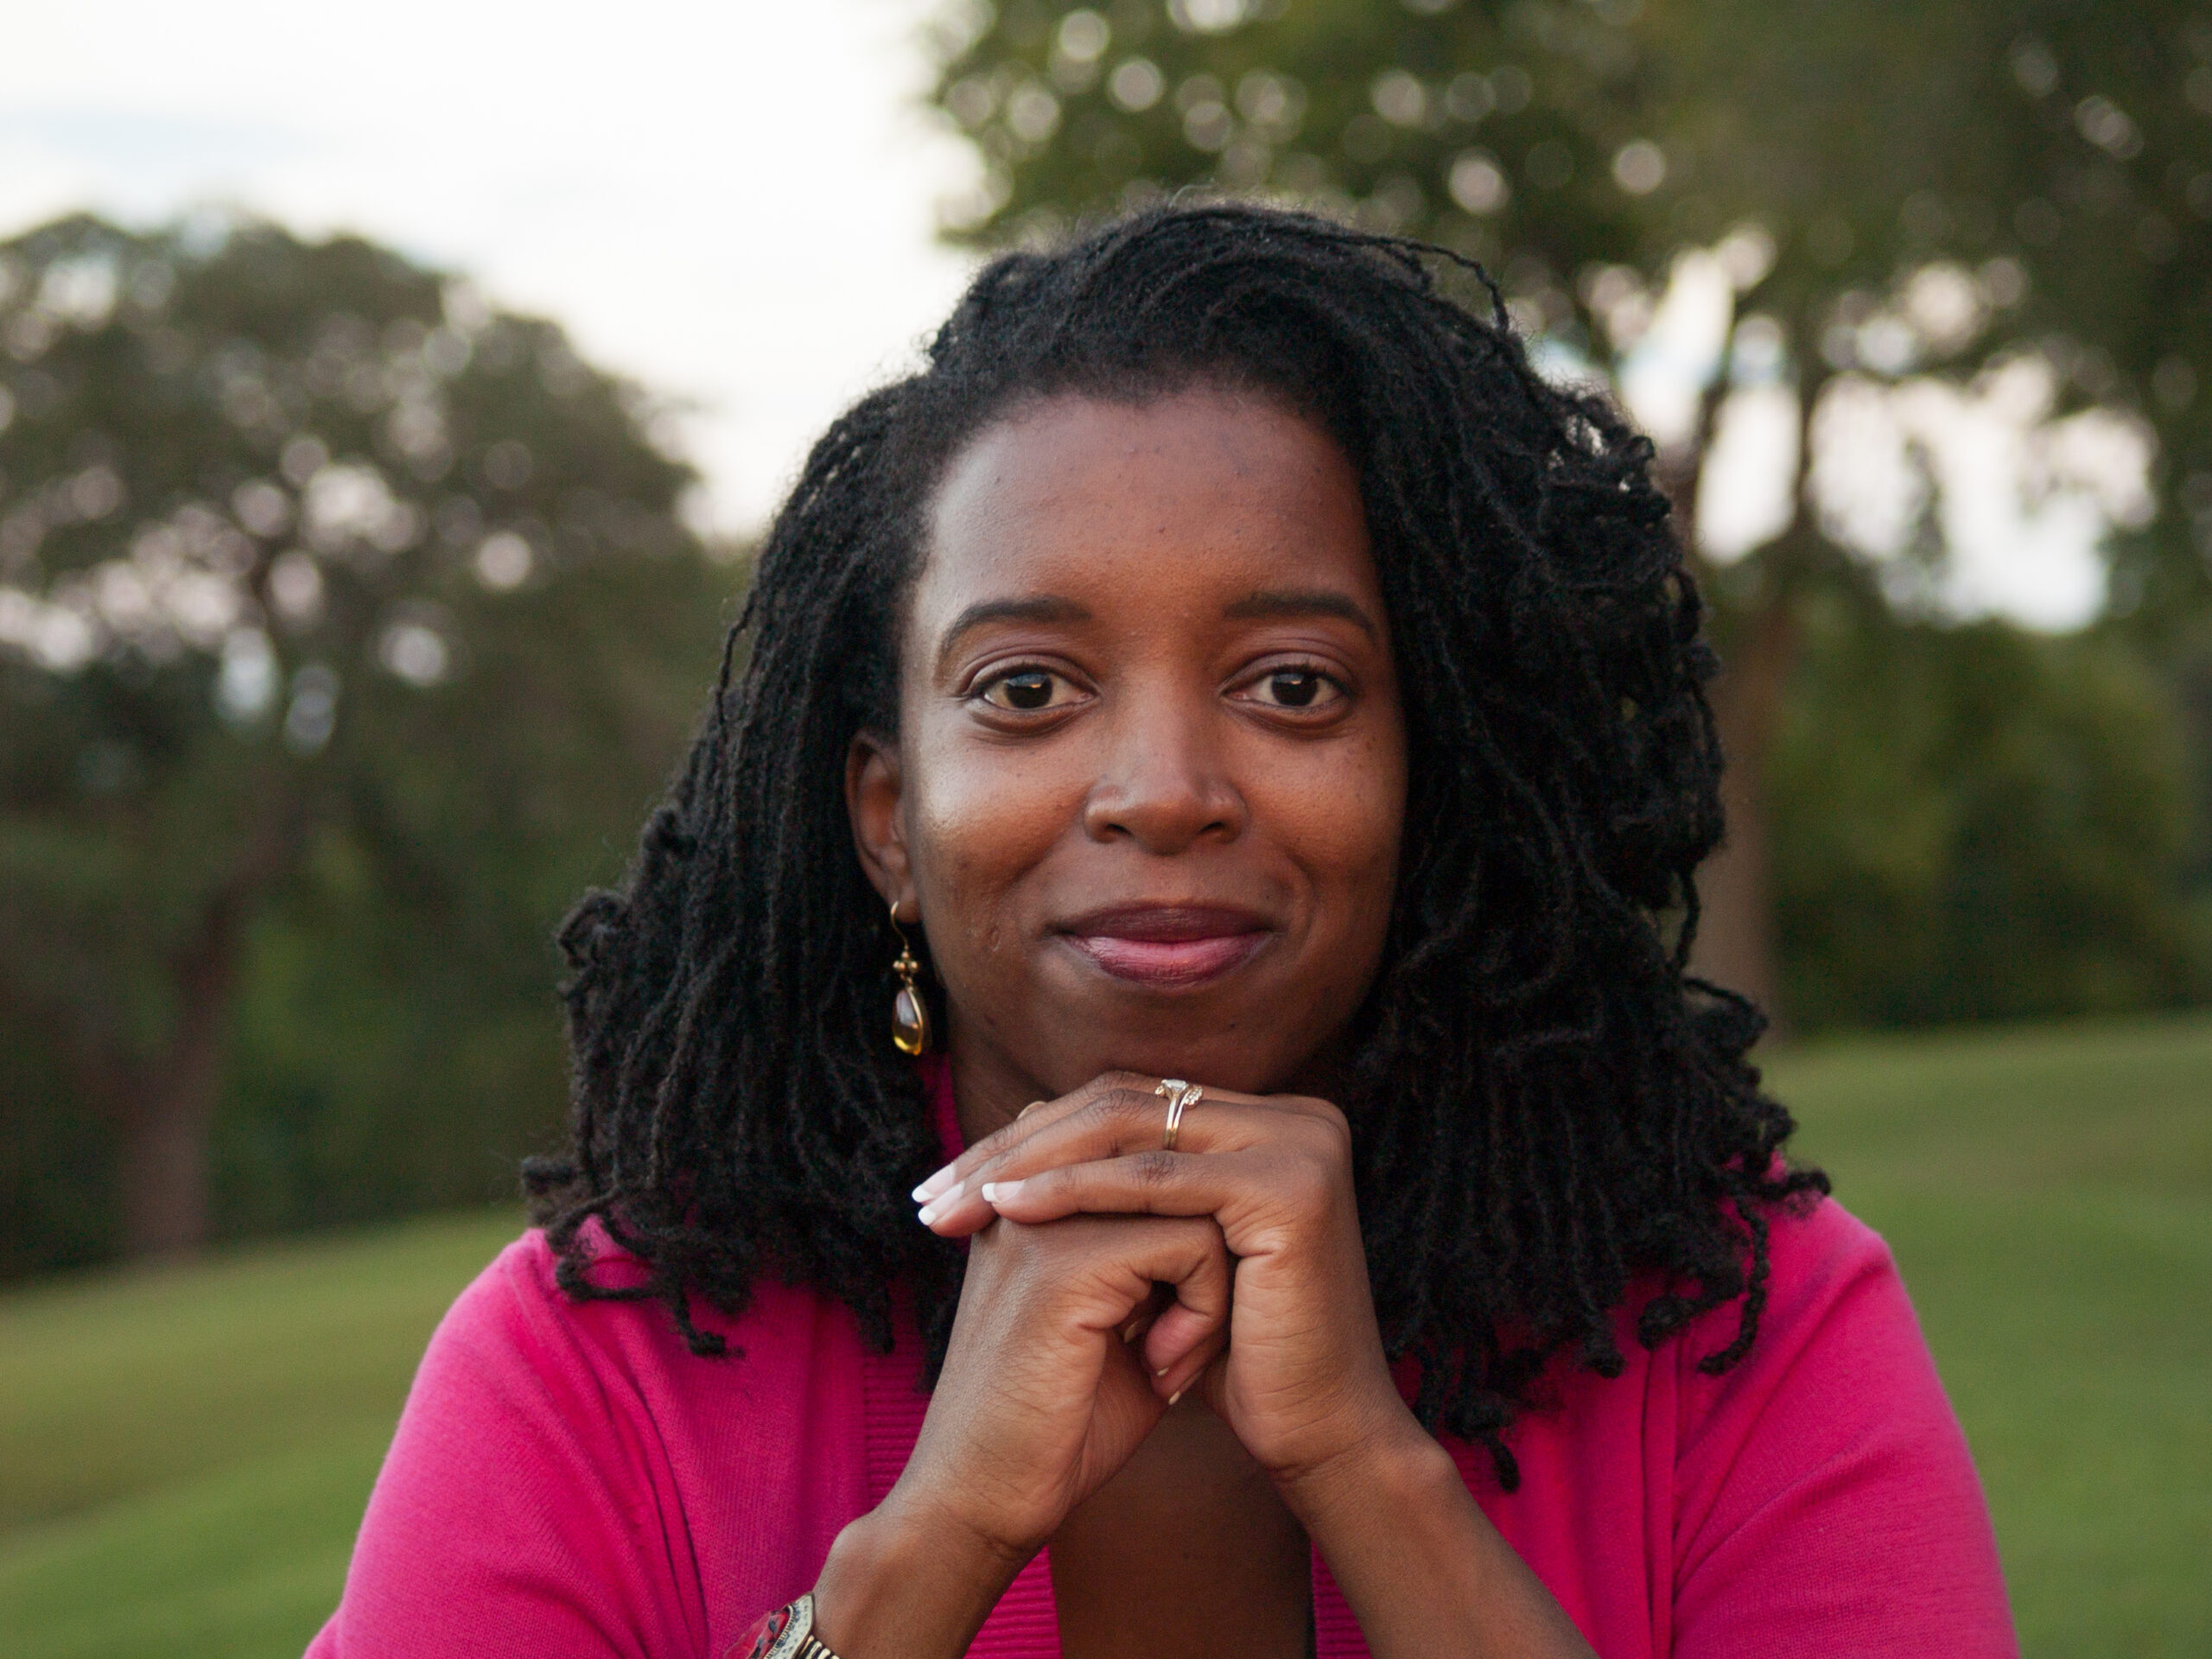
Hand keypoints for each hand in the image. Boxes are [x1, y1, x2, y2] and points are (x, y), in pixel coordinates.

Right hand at [815, 1206, 1232, 1658]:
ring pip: (1194, 1201)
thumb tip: (1234, 1215)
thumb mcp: (1115, 1322)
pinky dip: (1204, 1313)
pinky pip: (1190, 1244)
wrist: (983, 1502)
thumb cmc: (1055, 1427)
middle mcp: (1030, 1191)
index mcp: (1031, 1197)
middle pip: (1175, 1170)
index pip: (1151, 1162)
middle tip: (1181, 1343)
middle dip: (1205, 1255)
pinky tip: (1164, 1370)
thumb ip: (1156, 1260)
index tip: (1170, 1330)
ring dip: (1210, 1286)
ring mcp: (1043, 1221)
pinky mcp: (1065, 1264)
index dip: (1187, 1242)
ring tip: (1172, 1357)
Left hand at [913, 1072, 1423, 1502]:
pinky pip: (1156, 1180)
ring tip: (957, 1201)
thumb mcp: (1166, 1254)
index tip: (951, 1177)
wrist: (1318, 1436)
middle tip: (933, 1191)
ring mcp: (1301, 1144)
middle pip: (1124, 1104)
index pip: (1129, 1102)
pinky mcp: (1289, 1187)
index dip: (1035, 1133)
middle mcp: (1297, 1116)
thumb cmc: (1237, 1360)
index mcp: (1269, 1123)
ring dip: (1030, 1163)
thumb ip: (1121, 1187)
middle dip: (1017, 1147)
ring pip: (1132, 1131)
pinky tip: (1010, 1210)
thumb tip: (1025, 1117)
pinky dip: (1074, 1191)